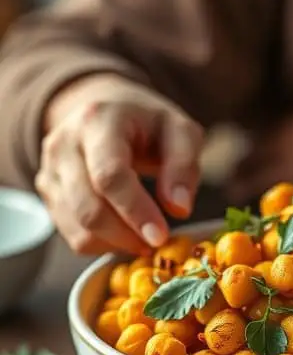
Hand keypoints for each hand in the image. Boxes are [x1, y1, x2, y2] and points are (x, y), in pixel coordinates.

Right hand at [36, 74, 203, 253]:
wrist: (107, 112)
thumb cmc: (148, 124)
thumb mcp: (180, 131)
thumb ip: (183, 166)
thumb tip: (179, 208)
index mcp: (98, 121)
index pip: (109, 175)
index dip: (135, 210)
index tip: (160, 236)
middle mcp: (64, 144)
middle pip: (88, 208)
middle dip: (126, 235)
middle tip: (157, 242)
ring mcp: (50, 169)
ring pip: (78, 227)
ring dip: (116, 242)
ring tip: (143, 235)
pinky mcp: (47, 192)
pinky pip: (71, 233)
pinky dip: (102, 242)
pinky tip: (124, 231)